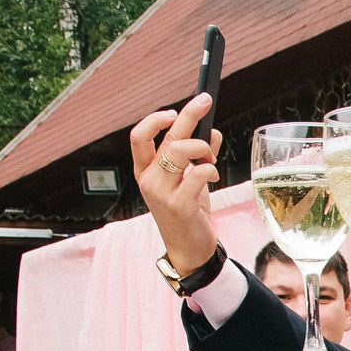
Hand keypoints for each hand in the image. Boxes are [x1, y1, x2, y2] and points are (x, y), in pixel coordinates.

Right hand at [129, 97, 220, 280]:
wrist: (189, 249)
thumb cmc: (188, 211)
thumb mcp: (189, 179)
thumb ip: (197, 155)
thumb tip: (211, 130)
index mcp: (145, 171)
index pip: (138, 138)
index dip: (154, 120)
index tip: (174, 112)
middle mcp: (149, 180)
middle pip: (167, 138)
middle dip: (189, 115)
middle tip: (205, 101)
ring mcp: (162, 193)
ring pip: (181, 150)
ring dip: (203, 148)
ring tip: (210, 159)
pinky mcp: (179, 205)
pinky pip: (199, 173)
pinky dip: (211, 169)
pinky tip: (212, 176)